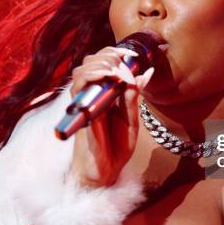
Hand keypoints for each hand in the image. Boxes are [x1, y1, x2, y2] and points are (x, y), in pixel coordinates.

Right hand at [69, 46, 153, 187]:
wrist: (106, 171)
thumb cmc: (116, 148)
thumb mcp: (131, 120)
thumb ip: (134, 97)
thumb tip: (145, 73)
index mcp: (105, 94)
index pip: (103, 63)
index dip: (114, 53)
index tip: (130, 55)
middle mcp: (92, 95)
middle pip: (90, 62)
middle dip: (108, 55)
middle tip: (124, 64)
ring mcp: (84, 103)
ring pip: (81, 71)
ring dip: (101, 64)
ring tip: (117, 71)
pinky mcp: (80, 112)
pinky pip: (78, 88)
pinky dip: (92, 76)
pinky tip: (108, 76)